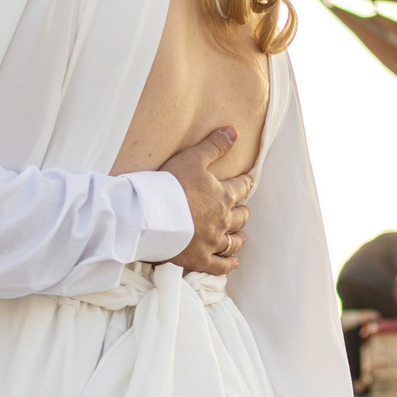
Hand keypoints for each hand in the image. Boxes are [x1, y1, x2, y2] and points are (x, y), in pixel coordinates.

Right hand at [165, 126, 252, 275]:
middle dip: (242, 212)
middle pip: (240, 217)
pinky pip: (220, 266)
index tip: (247, 182)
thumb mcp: (193, 158)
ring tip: (241, 236)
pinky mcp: (199, 259)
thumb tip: (234, 131)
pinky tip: (233, 263)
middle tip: (243, 209)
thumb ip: (215, 145)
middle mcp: (222, 220)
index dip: (245, 184)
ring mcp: (212, 242)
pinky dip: (228, 264)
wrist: (149, 216)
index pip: (241, 188)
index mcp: (223, 196)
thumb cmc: (169, 184)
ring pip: (233, 242)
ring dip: (238, 238)